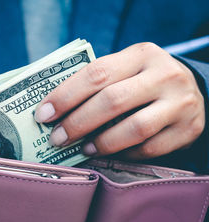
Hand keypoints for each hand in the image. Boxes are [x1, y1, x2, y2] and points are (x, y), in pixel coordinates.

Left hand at [34, 42, 204, 158]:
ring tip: (82, 149)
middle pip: (112, 101)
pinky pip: (150, 149)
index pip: (97, 73)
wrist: (192, 92)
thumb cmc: (143, 82)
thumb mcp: (125, 70)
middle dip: (77, 123)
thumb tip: (52, 110)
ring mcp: (180, 103)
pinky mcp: (189, 130)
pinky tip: (109, 153)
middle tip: (56, 138)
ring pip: (134, 129)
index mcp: (141, 54)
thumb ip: (96, 83)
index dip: (65, 95)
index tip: (43, 114)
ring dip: (101, 143)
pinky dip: (124, 154)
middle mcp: (164, 75)